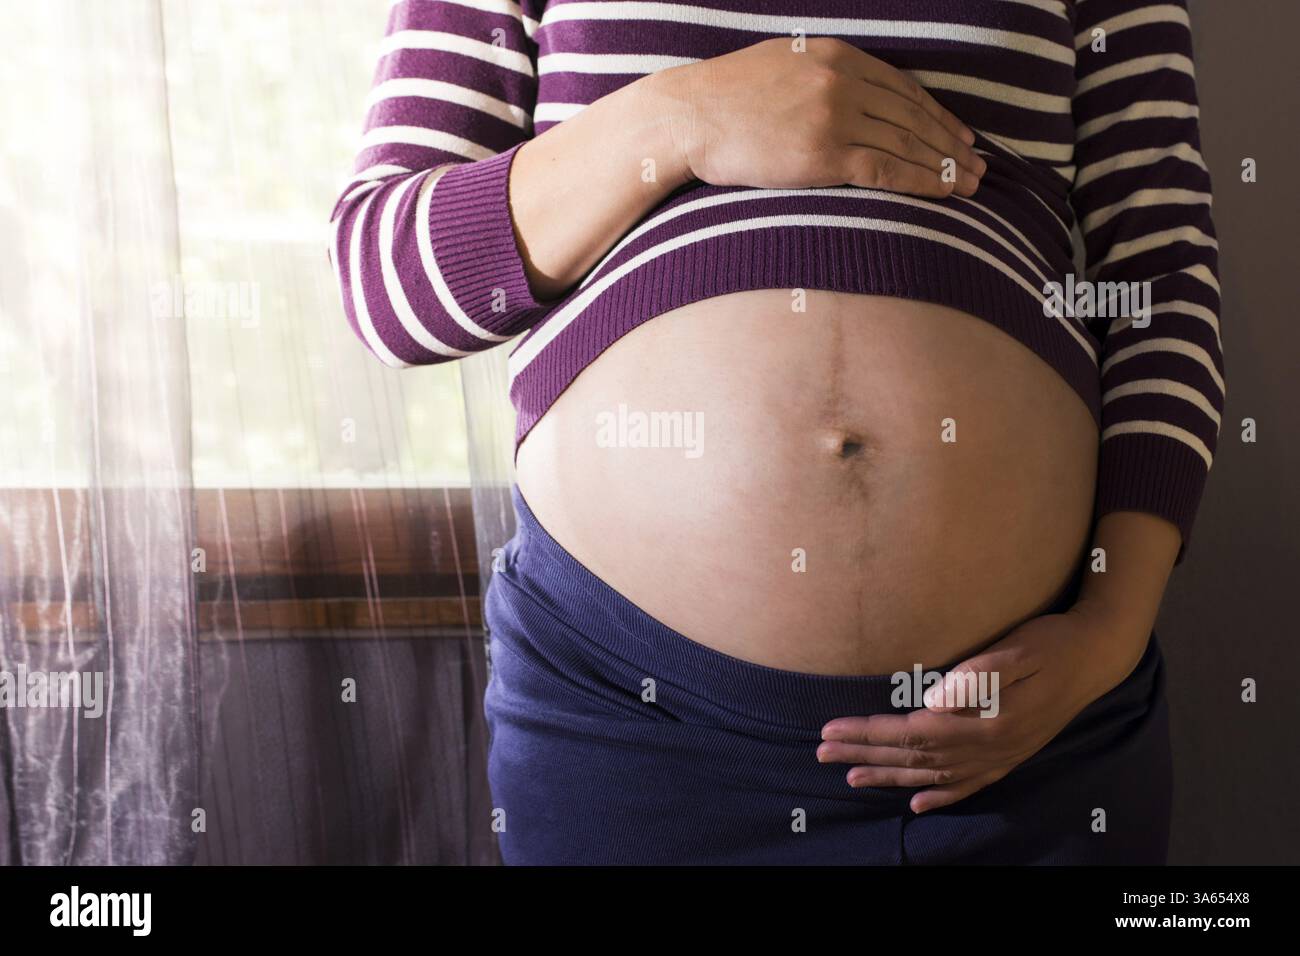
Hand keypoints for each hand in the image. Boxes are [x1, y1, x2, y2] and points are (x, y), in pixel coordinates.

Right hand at [656, 36, 985, 196]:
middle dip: (953, 143)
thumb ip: (821, 77)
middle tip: (981, 166)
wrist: (689, 115)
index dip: (939, 114)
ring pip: (907, 144)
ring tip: (972, 186)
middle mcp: (843, 83)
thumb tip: (850, 98)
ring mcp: (834, 118)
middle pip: (913, 116)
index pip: (903, 88)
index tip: (962, 135)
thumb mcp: (782, 66)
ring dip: (946, 167)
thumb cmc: (726, 98)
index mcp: (836, 57)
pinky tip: (943, 193)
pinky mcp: (822, 154)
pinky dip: (921, 182)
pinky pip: (886, 169)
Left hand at [816, 602, 1149, 812]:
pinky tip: (916, 805)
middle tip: (821, 753)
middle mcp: (988, 748)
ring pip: (932, 776)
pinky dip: (938, 798)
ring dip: (889, 778)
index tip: (829, 730)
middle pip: (913, 757)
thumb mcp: (1017, 649)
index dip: (867, 733)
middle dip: (863, 756)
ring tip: (851, 778)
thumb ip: (977, 676)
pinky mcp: (1009, 756)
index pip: (909, 732)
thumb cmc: (1051, 644)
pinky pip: (967, 786)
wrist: (1097, 656)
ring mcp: (999, 757)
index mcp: (983, 722)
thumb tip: (932, 699)